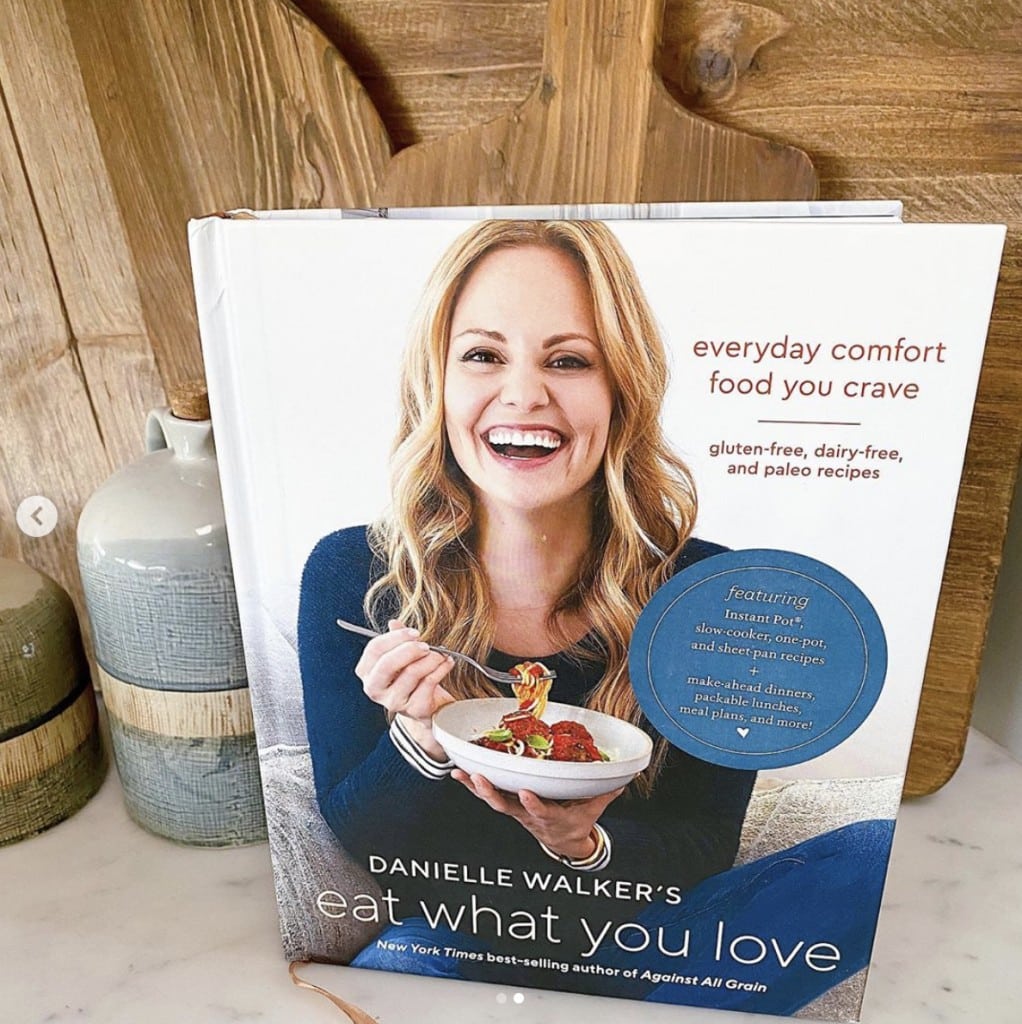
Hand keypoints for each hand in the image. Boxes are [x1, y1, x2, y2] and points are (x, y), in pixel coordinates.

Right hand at [355, 619, 454, 754]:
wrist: (428, 706)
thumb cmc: (412, 677)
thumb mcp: (402, 656)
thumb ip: (397, 639)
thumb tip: (394, 623)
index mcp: (367, 671)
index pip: (375, 649)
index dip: (396, 637)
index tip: (414, 632)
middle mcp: (375, 689)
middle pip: (387, 663)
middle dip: (410, 649)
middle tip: (426, 645)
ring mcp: (393, 702)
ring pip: (412, 673)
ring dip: (431, 658)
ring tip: (441, 654)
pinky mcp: (413, 709)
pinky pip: (429, 683)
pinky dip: (441, 668)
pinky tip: (447, 662)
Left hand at [453, 770, 623, 859]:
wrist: (562, 842)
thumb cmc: (575, 822)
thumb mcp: (591, 811)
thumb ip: (604, 794)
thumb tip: (622, 778)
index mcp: (549, 817)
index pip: (540, 811)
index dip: (532, 804)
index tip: (526, 792)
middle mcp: (527, 815)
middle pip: (506, 806)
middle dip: (491, 794)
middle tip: (478, 779)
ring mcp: (514, 811)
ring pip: (492, 800)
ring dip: (475, 788)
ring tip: (460, 773)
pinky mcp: (507, 804)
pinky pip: (486, 795)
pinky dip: (471, 785)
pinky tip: (458, 773)